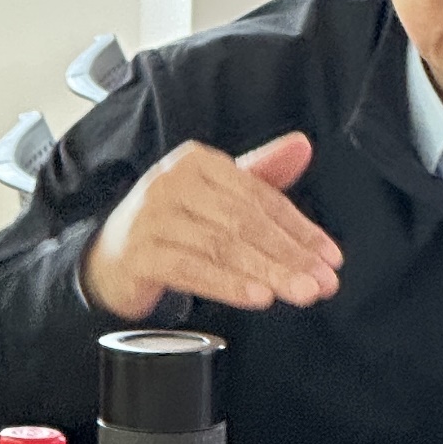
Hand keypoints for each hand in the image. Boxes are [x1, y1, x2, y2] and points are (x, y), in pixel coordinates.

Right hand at [81, 131, 342, 319]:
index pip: (260, 196)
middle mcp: (172, 181)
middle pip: (244, 221)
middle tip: (323, 281)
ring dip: (269, 272)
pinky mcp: (139, 252)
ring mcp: (152, 216)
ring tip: (301, 292)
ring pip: (223, 246)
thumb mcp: (219, 195)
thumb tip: (302, 146)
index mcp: (198, 162)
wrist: (112, 258)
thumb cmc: (175, 224)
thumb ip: (262, 174)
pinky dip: (229, 284)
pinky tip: (259, 297)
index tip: (330, 256)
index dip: (300, 229)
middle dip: (290, 255)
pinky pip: (193, 270)